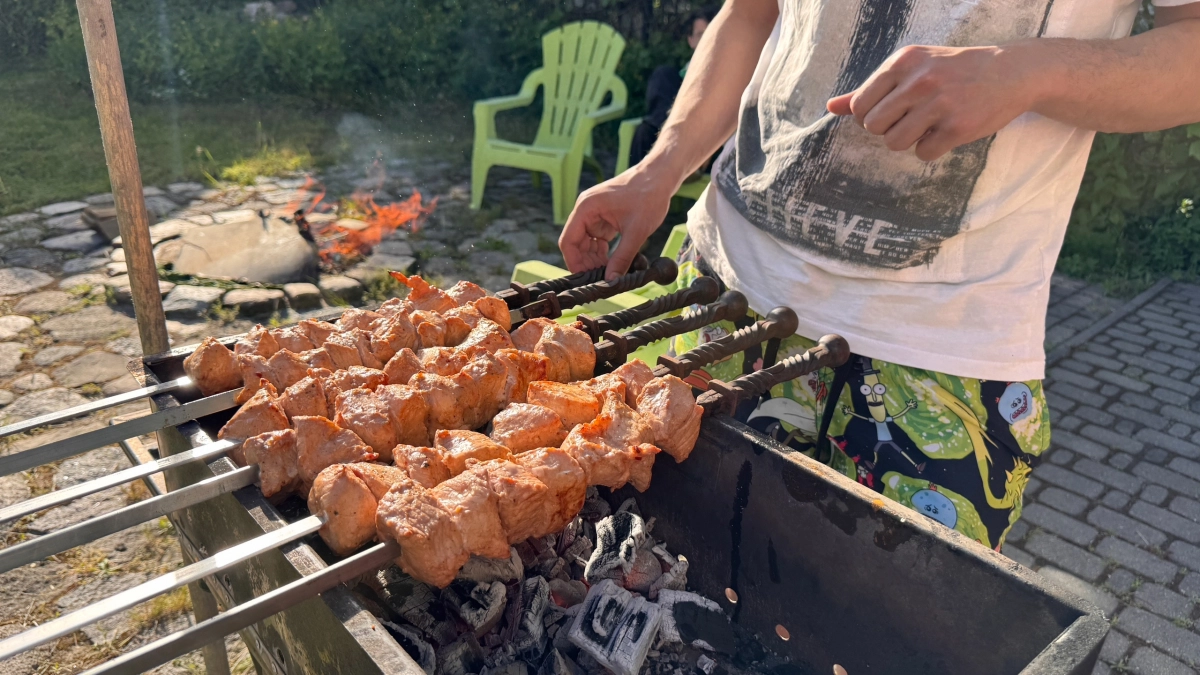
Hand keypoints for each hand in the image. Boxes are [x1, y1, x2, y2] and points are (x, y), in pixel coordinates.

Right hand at [559, 166, 677, 278]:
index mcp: (586, 208)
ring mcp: (594, 213)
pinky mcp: (604, 217)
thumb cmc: (649, 196)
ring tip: (609, 273)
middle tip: (602, 279)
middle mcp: (586, 210)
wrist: (660, 177)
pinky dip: (602, 252)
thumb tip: (611, 280)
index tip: (586, 279)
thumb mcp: (636, 231)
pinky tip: (614, 262)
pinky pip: (596, 239)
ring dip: (594, 259)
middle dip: (586, 263)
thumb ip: (622, 257)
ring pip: (586, 243)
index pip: (568, 241)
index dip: (575, 263)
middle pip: (576, 243)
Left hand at [826, 43, 1044, 160]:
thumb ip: (870, 89)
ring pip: (894, 143)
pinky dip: (932, 149)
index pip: (860, 105)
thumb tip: (830, 107)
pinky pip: (923, 154)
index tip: (893, 110)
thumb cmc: (952, 71)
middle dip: (888, 129)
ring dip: (908, 141)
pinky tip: (947, 131)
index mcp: (902, 62)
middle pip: (874, 127)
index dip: (872, 115)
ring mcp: (939, 104)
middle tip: (911, 118)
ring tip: (928, 125)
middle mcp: (919, 80)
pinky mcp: (958, 127)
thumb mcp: (911, 69)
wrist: (1010, 71)